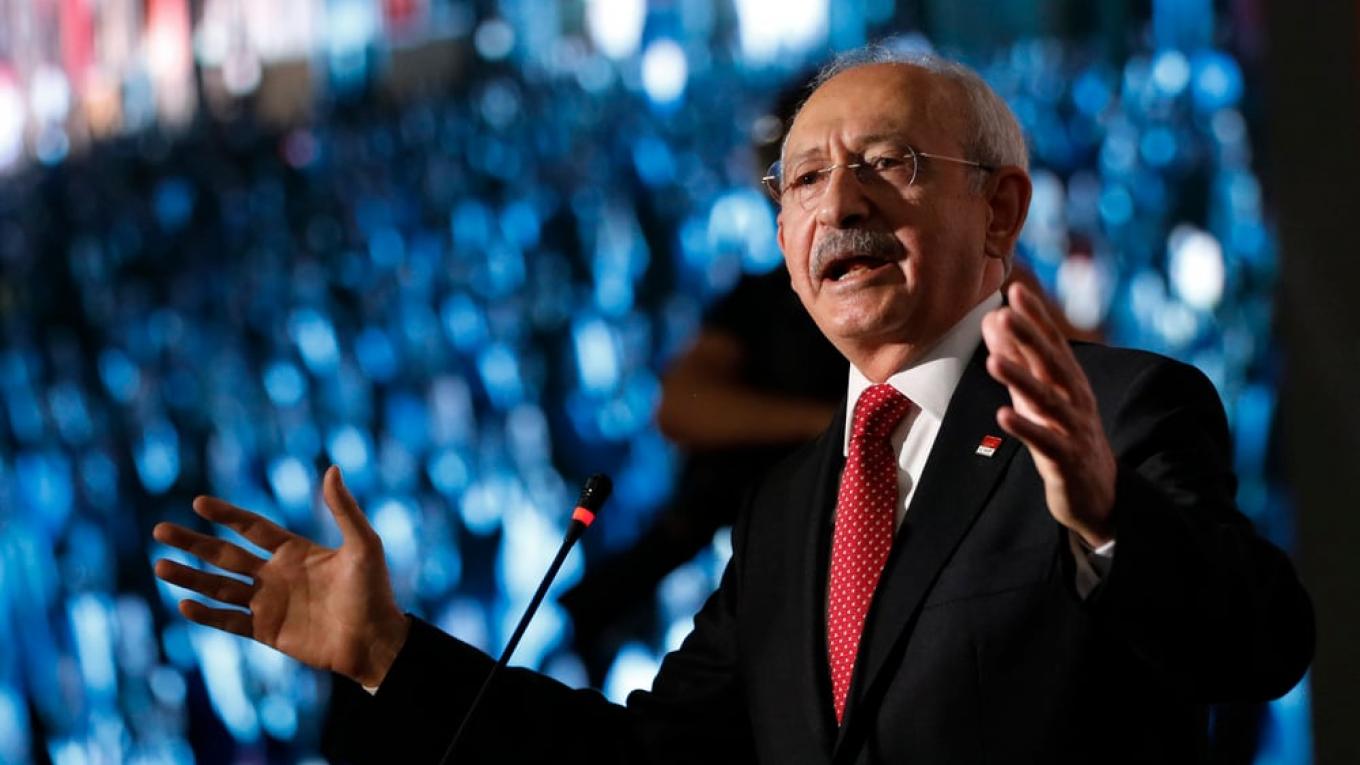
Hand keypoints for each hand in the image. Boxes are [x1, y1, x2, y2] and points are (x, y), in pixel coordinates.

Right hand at [153, 466, 409, 686]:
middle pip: (225, 555)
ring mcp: (270, 604)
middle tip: (160, 530)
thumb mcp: (364, 544)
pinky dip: (207, 614)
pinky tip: (183, 604)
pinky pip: (230, 621)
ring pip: (220, 587)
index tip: (198, 503)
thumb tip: (333, 468)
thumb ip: (344, 509)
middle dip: (193, 543)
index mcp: (295, 551)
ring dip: (190, 577)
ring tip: (159, 566)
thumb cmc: (374, 590)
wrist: (375, 640)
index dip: (227, 515)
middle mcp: (276, 575)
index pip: (252, 527)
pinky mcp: (268, 631)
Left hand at [982, 282, 1116, 546]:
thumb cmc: (1063, 435)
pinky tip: (1003, 414)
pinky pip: (1045, 442)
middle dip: (1031, 338)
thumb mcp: (1038, 396)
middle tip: (1007, 313)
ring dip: (1021, 380)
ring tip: (993, 362)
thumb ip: (1018, 359)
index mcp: (1070, 382)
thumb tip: (994, 318)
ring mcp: (1073, 430)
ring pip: (1048, 401)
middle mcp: (1076, 400)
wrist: (1098, 494)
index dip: (1037, 317)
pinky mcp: (1066, 460)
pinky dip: (1026, 428)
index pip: (1054, 343)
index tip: (1016, 290)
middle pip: (1053, 365)